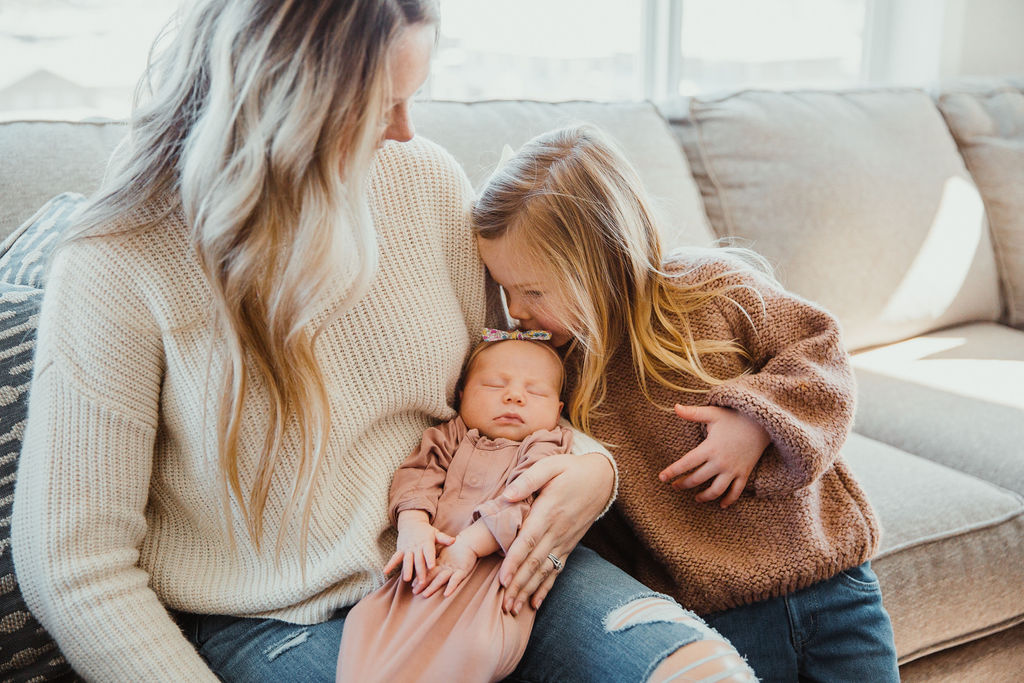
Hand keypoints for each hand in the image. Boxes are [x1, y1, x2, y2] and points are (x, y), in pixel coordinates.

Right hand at [384, 511, 455, 584]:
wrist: (411, 523)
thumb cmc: (427, 531)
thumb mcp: (436, 533)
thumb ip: (444, 539)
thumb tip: (454, 540)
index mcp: (426, 543)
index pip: (429, 552)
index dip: (430, 559)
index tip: (432, 566)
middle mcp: (417, 547)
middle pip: (418, 560)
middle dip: (420, 571)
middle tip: (422, 582)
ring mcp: (408, 549)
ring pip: (407, 560)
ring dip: (407, 570)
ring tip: (407, 579)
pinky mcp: (400, 550)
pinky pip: (395, 557)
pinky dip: (390, 564)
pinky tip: (385, 572)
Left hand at [416, 537, 478, 597]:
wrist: (470, 541)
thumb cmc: (456, 547)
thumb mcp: (444, 553)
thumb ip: (436, 559)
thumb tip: (427, 565)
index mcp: (440, 562)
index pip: (428, 570)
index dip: (420, 577)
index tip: (412, 585)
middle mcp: (444, 566)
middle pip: (432, 575)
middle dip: (423, 584)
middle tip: (414, 591)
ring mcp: (453, 569)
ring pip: (441, 578)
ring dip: (433, 587)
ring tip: (425, 594)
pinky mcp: (462, 571)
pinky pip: (456, 580)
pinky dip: (451, 587)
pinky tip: (446, 594)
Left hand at [498, 452, 613, 614]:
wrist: (602, 478)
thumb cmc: (571, 470)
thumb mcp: (550, 465)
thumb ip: (528, 479)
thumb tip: (507, 495)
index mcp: (550, 511)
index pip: (529, 541)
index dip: (515, 561)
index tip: (502, 579)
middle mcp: (558, 531)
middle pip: (535, 562)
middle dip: (518, 585)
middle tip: (503, 605)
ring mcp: (565, 540)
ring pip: (544, 571)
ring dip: (528, 591)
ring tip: (514, 610)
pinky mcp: (569, 545)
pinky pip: (557, 570)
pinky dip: (545, 588)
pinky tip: (535, 604)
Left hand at [659, 404, 770, 507]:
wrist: (762, 423)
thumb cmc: (734, 417)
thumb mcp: (713, 414)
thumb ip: (693, 413)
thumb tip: (675, 407)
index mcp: (710, 448)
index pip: (686, 463)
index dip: (672, 471)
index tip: (661, 478)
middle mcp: (720, 462)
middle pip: (698, 479)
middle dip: (683, 484)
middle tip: (674, 486)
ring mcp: (733, 470)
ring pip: (716, 490)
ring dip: (704, 497)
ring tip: (695, 498)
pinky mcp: (744, 473)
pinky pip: (736, 492)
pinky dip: (729, 500)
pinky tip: (721, 505)